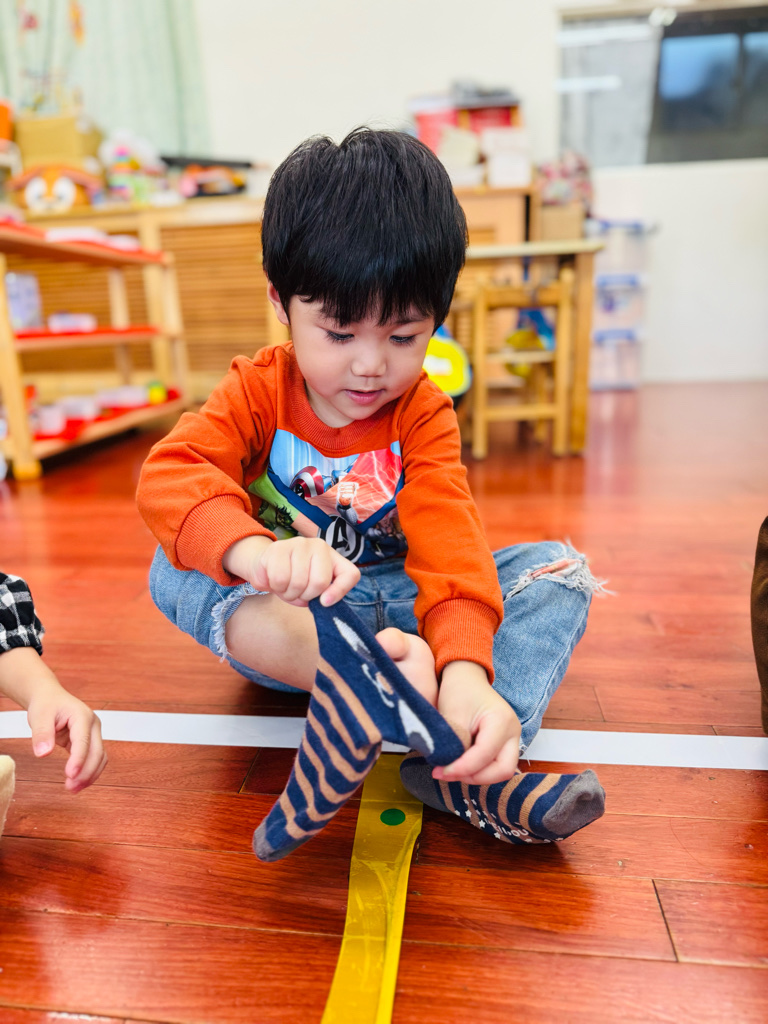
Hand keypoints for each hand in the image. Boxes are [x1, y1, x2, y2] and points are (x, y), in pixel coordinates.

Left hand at [26, 683, 106, 792]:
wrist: (50, 698)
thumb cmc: (46, 704)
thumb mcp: (39, 717)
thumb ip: (41, 734)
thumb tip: (43, 754)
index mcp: (82, 716)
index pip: (84, 741)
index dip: (79, 759)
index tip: (70, 775)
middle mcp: (93, 725)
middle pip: (97, 752)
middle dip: (86, 772)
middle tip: (70, 787)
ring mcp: (93, 733)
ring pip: (100, 758)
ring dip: (90, 775)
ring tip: (73, 789)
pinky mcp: (90, 742)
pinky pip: (95, 759)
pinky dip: (89, 772)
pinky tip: (78, 782)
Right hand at [223, 535, 359, 606]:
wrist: (265, 564)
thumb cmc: (293, 578)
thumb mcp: (312, 589)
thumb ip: (323, 595)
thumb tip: (325, 601)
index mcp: (333, 557)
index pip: (350, 574)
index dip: (339, 592)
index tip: (324, 602)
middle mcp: (319, 546)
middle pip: (320, 583)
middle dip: (305, 596)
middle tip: (297, 592)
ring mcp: (299, 544)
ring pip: (298, 582)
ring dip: (288, 593)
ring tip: (285, 586)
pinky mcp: (279, 548)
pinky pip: (280, 579)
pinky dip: (276, 587)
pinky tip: (275, 580)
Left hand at [433, 661, 520, 785]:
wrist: (466, 676)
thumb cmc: (458, 691)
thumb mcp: (452, 716)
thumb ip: (454, 744)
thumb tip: (449, 770)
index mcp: (502, 721)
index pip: (484, 755)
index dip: (462, 768)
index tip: (440, 771)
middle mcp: (513, 731)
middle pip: (502, 770)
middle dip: (475, 777)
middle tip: (448, 773)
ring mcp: (512, 738)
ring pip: (501, 770)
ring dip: (476, 775)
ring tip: (450, 769)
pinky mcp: (505, 743)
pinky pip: (495, 764)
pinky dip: (478, 769)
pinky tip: (459, 765)